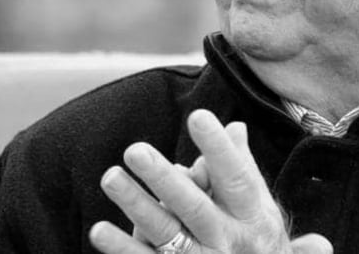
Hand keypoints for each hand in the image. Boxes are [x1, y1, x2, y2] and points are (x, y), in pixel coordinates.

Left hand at [89, 109, 331, 253]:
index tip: (197, 116)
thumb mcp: (258, 202)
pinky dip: (123, 248)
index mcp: (252, 213)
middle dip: (163, 179)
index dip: (218, 147)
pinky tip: (99, 229)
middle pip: (194, 207)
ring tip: (111, 177)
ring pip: (166, 234)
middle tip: (135, 150)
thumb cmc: (255, 235)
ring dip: (136, 206)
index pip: (235, 176)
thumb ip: (242, 164)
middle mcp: (229, 239)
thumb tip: (234, 126)